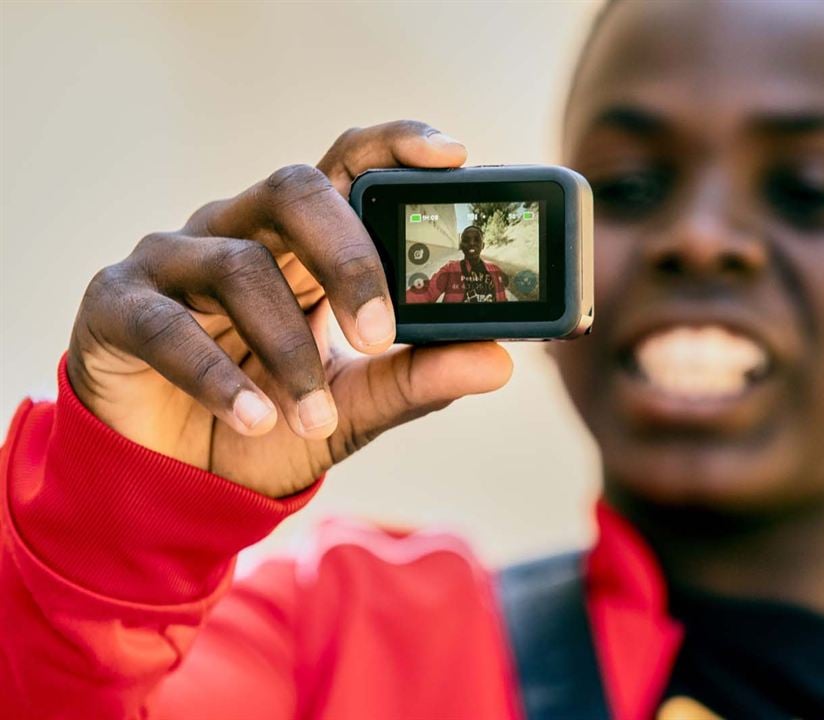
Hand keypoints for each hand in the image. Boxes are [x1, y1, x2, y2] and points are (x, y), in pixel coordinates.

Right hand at [67, 121, 512, 497]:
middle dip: (349, 256)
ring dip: (290, 350)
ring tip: (317, 417)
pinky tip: (256, 418)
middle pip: (297, 191)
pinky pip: (168, 325)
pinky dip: (219, 376)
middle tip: (380, 330)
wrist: (176, 482)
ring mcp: (173, 262)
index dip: (396, 146)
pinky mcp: (118, 307)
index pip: (350, 166)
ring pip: (240, 265)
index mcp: (303, 243)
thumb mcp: (353, 408)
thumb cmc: (269, 422)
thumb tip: (499, 361)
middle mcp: (240, 232)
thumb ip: (416, 379)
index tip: (454, 156)